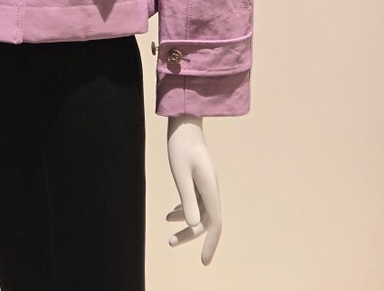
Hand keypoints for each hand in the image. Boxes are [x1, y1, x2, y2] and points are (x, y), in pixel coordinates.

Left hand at [165, 115, 221, 265]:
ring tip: (168, 230)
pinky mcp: (199, 177)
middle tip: (170, 243)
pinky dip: (185, 210)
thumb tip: (192, 225)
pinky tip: (171, 214)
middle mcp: (211, 188)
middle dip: (190, 234)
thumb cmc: (180, 146)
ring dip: (186, 223)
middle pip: (206, 219)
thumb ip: (186, 199)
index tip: (203, 261)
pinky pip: (196, 201)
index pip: (214, 223)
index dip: (210, 244)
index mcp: (210, 188)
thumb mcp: (180, 173)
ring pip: (200, 211)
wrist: (184, 122)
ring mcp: (206, 183)